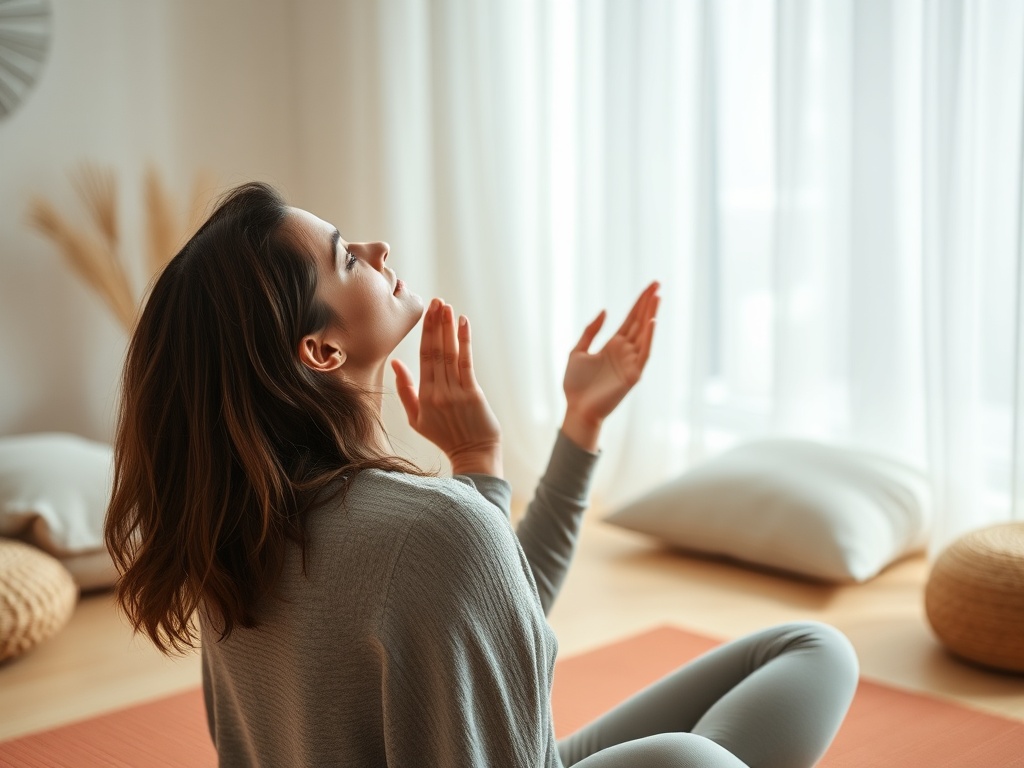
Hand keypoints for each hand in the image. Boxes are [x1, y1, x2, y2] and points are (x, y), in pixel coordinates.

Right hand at [392, 298, 502, 476]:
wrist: (472, 454)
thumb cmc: (444, 436)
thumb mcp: (416, 417)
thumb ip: (405, 389)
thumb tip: (395, 363)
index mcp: (423, 395)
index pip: (423, 356)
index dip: (426, 332)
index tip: (428, 312)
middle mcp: (437, 391)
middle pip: (435, 350)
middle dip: (436, 323)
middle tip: (437, 301)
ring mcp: (455, 392)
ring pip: (449, 353)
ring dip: (448, 327)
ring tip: (447, 306)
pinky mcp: (472, 393)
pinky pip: (466, 362)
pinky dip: (464, 341)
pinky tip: (463, 323)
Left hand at [561, 282, 659, 450]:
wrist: (576, 408)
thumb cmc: (575, 384)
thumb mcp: (578, 351)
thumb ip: (590, 331)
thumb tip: (604, 311)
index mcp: (613, 345)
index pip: (631, 320)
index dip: (639, 303)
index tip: (650, 287)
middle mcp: (625, 351)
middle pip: (639, 322)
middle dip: (648, 303)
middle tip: (657, 284)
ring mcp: (631, 362)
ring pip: (644, 334)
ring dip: (651, 315)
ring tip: (657, 297)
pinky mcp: (633, 375)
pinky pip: (644, 353)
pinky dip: (649, 337)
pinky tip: (651, 321)